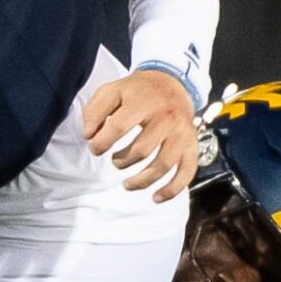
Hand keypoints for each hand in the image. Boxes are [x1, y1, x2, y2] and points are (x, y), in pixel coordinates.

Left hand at [84, 67, 198, 200]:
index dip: (102, 142)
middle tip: (115, 160)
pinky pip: (187, 171)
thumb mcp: (112, 91)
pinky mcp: (191, 145)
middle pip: (141, 150)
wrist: (172, 84)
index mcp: (144, 102)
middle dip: (122, 161)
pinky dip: (172, 189)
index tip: (95, 148)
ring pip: (163, 165)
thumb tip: (88, 136)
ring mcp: (181, 133)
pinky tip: (156, 197)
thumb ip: (94, 111)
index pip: (119, 127)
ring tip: (127, 184)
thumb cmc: (138, 92)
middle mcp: (166, 117)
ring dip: (142, 180)